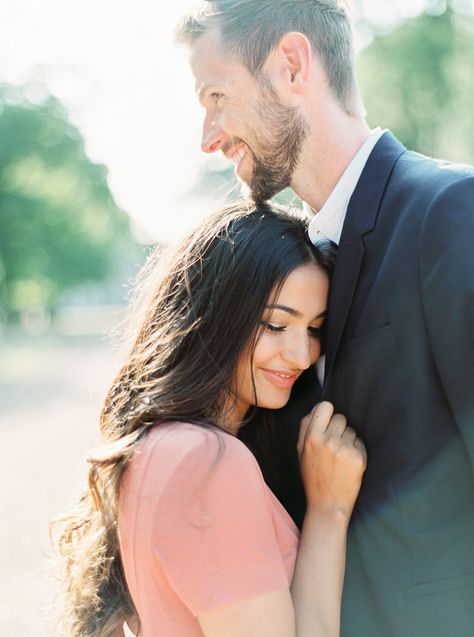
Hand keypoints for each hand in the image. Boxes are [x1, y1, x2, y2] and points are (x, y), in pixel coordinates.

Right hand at [298, 402, 366, 519]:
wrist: (328, 505)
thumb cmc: (313, 477)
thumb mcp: (301, 451)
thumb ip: (305, 427)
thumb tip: (317, 409)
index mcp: (311, 437)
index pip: (325, 406)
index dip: (327, 413)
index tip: (327, 422)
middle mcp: (328, 440)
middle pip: (340, 417)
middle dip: (338, 429)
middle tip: (333, 446)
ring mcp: (344, 449)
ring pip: (351, 431)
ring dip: (348, 440)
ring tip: (340, 458)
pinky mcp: (359, 457)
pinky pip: (360, 442)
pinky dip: (356, 451)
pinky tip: (348, 464)